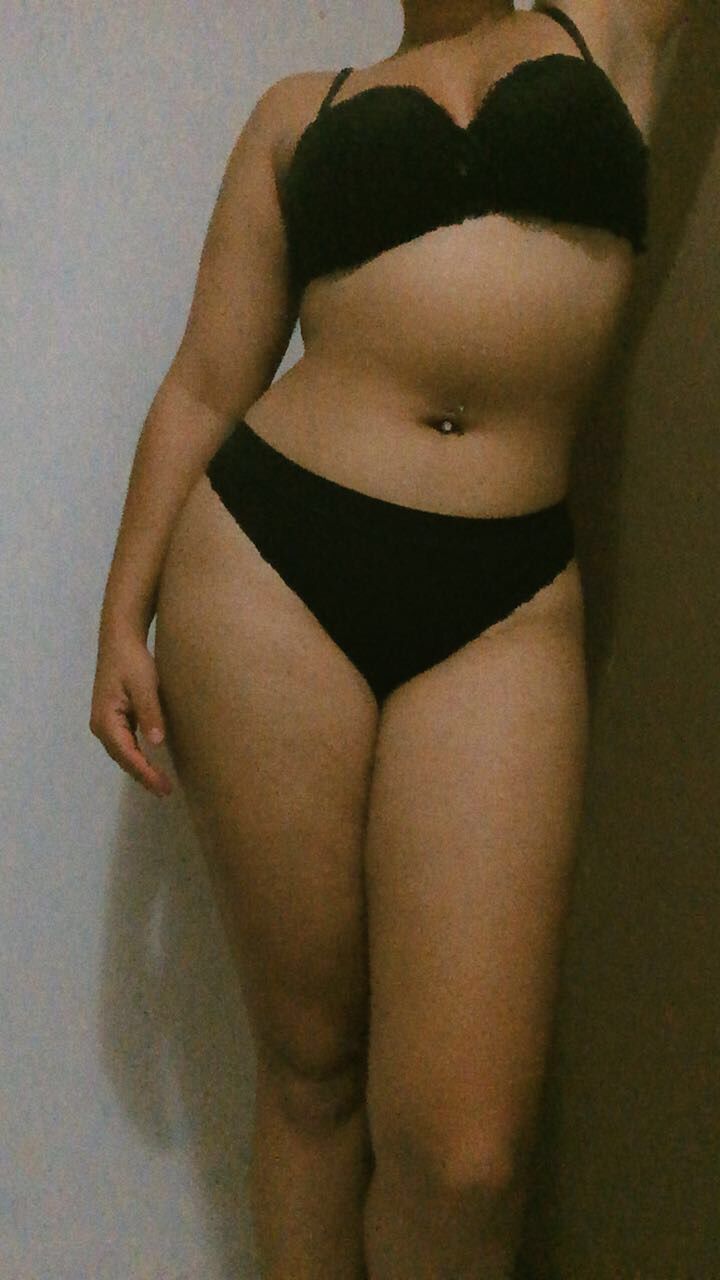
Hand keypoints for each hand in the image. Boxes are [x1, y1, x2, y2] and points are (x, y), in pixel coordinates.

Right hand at [89, 624, 172, 797]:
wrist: (120, 642)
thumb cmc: (132, 661)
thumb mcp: (144, 686)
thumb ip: (150, 713)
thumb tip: (156, 742)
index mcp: (106, 721)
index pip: (128, 755)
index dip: (146, 773)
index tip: (163, 787)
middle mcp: (101, 727)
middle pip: (123, 759)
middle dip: (143, 777)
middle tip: (165, 792)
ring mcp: (105, 724)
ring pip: (123, 754)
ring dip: (140, 769)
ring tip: (160, 785)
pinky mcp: (113, 719)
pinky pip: (125, 745)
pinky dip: (137, 758)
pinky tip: (151, 765)